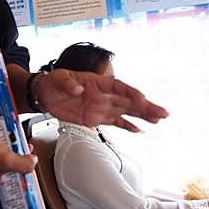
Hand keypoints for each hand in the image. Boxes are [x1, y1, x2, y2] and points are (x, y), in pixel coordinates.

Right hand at [0, 117, 35, 200]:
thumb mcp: (8, 159)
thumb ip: (24, 164)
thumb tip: (32, 163)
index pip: (5, 197)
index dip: (17, 194)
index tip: (27, 188)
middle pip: (9, 178)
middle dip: (21, 171)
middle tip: (28, 167)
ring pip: (6, 164)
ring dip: (16, 157)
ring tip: (23, 151)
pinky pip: (2, 153)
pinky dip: (9, 148)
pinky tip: (15, 141)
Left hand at [35, 69, 167, 130]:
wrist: (45, 94)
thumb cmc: (53, 82)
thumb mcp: (58, 78)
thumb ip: (68, 83)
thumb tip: (78, 88)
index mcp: (98, 82)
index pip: (119, 87)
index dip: (131, 93)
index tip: (142, 100)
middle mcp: (104, 95)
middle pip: (129, 101)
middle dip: (146, 107)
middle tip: (163, 113)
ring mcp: (102, 107)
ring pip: (126, 112)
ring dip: (142, 116)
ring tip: (159, 119)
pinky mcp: (96, 118)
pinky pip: (115, 122)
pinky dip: (127, 126)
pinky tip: (140, 130)